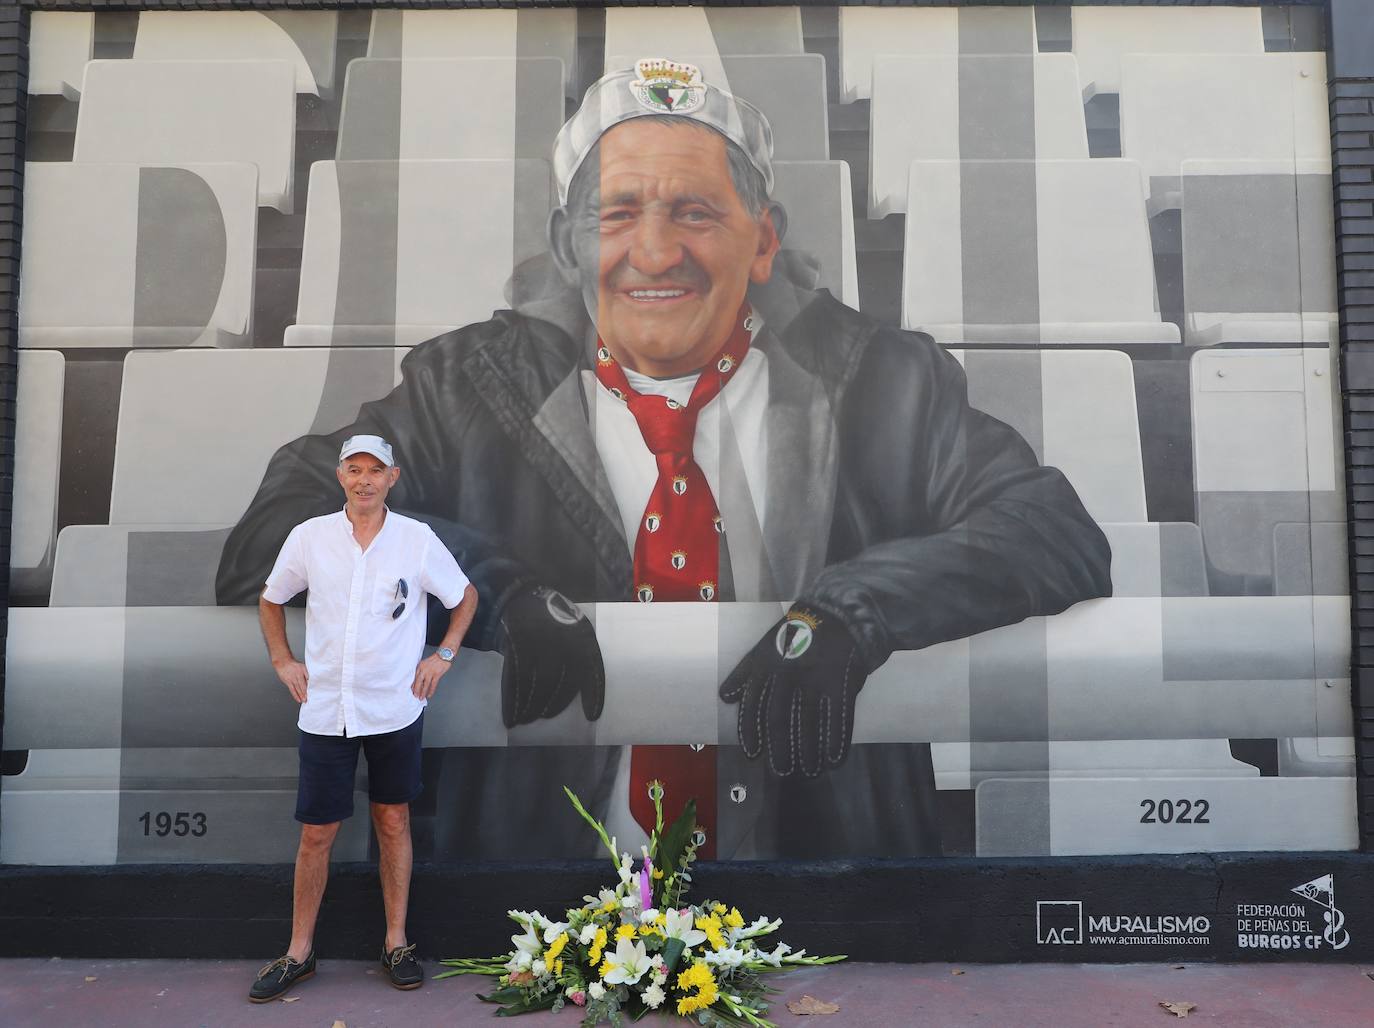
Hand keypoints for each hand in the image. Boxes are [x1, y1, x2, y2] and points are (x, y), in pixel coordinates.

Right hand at [272, 657, 308, 703]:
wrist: (283, 662)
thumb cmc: (293, 665)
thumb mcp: (302, 666)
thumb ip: (306, 673)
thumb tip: (310, 680)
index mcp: (301, 672)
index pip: (306, 681)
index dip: (308, 688)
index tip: (311, 693)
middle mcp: (297, 676)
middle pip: (302, 686)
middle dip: (305, 693)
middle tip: (308, 699)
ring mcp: (292, 679)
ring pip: (297, 689)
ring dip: (300, 695)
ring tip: (304, 701)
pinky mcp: (287, 681)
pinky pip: (292, 690)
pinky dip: (295, 695)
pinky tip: (298, 699)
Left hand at [411, 652, 451, 698]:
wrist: (444, 655)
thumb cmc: (435, 659)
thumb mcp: (425, 663)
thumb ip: (422, 670)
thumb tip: (419, 680)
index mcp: (420, 666)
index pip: (415, 677)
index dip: (413, 684)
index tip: (412, 690)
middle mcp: (424, 669)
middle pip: (418, 681)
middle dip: (416, 690)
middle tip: (415, 696)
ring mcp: (430, 672)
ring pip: (425, 684)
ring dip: (423, 692)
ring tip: (421, 697)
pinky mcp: (437, 674)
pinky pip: (433, 684)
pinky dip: (431, 691)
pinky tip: (429, 695)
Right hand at [497, 585, 603, 726]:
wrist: (522, 596)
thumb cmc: (552, 624)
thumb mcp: (573, 633)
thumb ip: (579, 659)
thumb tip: (584, 698)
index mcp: (582, 636)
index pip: (593, 669)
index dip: (594, 695)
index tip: (591, 716)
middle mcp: (563, 638)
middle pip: (560, 681)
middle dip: (553, 704)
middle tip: (545, 715)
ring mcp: (538, 640)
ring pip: (537, 683)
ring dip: (531, 706)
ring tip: (526, 718)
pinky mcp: (516, 643)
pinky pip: (515, 679)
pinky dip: (513, 701)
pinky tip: (512, 715)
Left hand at [719, 607, 868, 777]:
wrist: (838, 614)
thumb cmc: (798, 636)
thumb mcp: (765, 646)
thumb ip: (745, 672)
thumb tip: (725, 697)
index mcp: (766, 665)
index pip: (753, 705)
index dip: (750, 732)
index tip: (752, 755)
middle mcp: (788, 673)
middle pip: (779, 720)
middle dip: (779, 750)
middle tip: (782, 771)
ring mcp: (815, 678)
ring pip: (808, 724)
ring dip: (808, 752)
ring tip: (810, 771)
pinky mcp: (842, 682)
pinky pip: (838, 718)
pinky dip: (836, 742)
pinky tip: (834, 760)